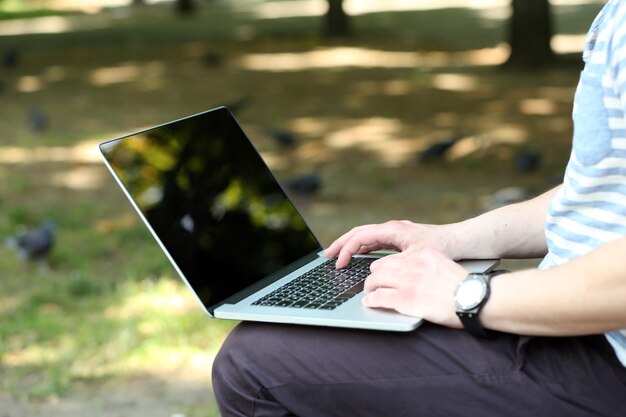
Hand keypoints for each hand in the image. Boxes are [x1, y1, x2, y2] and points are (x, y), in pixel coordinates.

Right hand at [324, 220, 457, 267]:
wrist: (461, 240)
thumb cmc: (442, 246)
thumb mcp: (417, 256)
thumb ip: (396, 262)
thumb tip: (375, 269)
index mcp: (392, 229)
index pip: (360, 236)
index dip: (346, 249)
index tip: (339, 264)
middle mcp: (391, 228)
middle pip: (358, 233)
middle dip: (341, 244)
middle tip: (325, 256)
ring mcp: (394, 233)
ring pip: (365, 237)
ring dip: (350, 246)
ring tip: (336, 257)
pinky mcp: (399, 240)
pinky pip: (374, 242)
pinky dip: (361, 248)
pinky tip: (357, 257)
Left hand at [363, 247, 466, 327]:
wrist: (475, 299)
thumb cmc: (465, 288)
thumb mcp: (444, 266)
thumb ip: (427, 267)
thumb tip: (416, 274)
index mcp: (423, 255)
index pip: (395, 257)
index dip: (385, 266)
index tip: (382, 272)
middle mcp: (413, 265)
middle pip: (381, 267)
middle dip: (374, 276)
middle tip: (372, 283)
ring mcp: (407, 282)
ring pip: (376, 280)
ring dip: (369, 287)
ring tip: (368, 293)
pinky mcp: (405, 300)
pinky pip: (379, 297)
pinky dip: (371, 300)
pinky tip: (369, 303)